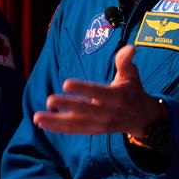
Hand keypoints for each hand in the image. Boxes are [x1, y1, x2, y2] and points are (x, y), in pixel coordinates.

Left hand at [33, 46, 163, 136]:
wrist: (141, 118)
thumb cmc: (132, 90)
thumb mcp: (132, 75)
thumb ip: (125, 61)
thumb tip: (130, 48)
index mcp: (116, 97)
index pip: (97, 92)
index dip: (83, 89)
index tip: (66, 84)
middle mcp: (107, 112)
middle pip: (84, 110)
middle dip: (66, 106)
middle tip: (49, 100)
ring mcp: (99, 124)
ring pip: (76, 123)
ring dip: (56, 122)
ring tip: (37, 118)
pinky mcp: (94, 130)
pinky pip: (75, 130)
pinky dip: (59, 128)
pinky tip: (42, 124)